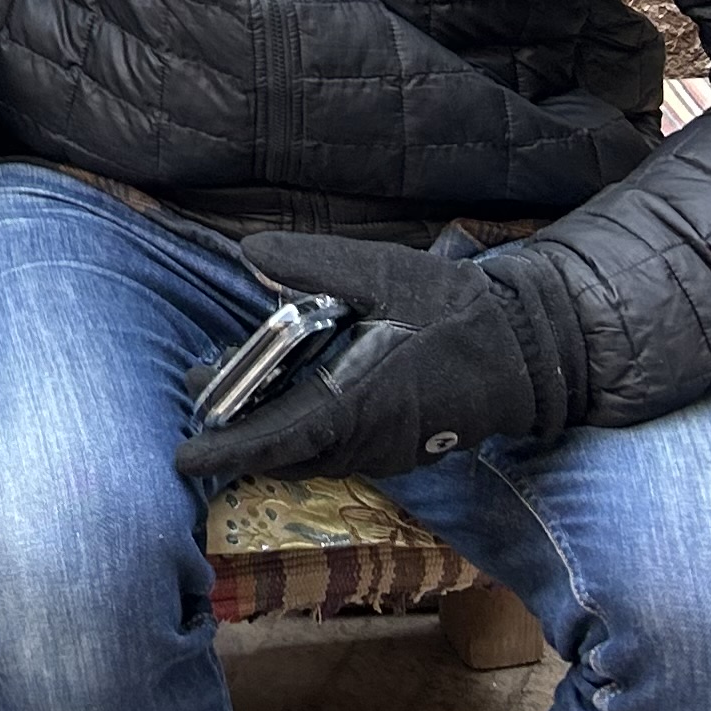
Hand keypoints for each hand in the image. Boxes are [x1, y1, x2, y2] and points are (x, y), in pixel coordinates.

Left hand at [170, 234, 588, 489]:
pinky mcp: (399, 449)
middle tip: (198, 395)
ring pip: (310, 456)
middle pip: (285, 454)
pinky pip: (337, 451)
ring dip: (270, 435)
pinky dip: (302, 434)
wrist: (527, 350)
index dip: (228, 449)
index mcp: (358, 403)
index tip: (183, 459)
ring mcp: (386, 452)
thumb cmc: (453, 311)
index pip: (279, 437)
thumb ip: (314, 265)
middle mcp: (368, 441)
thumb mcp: (382, 272)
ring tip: (230, 393)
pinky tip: (287, 398)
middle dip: (237, 436)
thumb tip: (251, 251)